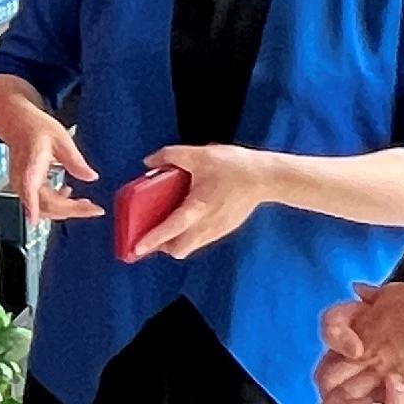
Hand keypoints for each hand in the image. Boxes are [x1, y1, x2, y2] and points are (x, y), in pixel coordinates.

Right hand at [0, 100, 100, 222]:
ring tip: (86, 205)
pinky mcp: (25, 186)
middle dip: (71, 211)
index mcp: (30, 165)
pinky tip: (68, 194)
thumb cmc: (34, 127)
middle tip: (94, 209)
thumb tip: (91, 177)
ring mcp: (22, 185)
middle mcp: (22, 179)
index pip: (30, 190)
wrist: (17, 122)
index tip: (38, 219)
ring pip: (44, 208)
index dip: (33, 206)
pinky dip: (57, 204)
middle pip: (45, 205)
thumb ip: (75, 160)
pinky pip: (41, 203)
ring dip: (65, 210)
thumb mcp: (60, 138)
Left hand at [126, 142, 270, 257]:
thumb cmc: (235, 167)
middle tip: (149, 235)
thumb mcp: (199, 155)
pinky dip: (189, 235)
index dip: (152, 239)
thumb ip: (170, 156)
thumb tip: (149, 162)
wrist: (267, 178)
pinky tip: (186, 218)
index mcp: (198, 208)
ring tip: (164, 226)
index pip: (171, 229)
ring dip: (176, 241)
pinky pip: (202, 239)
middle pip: (179, 248)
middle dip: (162, 246)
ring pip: (191, 246)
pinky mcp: (225, 228)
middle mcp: (207, 225)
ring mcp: (218, 230)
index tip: (137, 248)